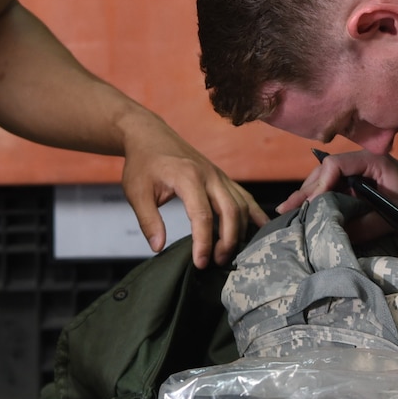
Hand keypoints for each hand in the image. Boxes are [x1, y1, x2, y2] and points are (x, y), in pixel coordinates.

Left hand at [119, 115, 267, 266]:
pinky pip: (245, 196)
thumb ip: (148, 220)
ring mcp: (219, 175)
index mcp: (188, 176)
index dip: (204, 242)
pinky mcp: (222, 177)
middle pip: (230, 210)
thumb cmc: (143, 163)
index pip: (202, 215)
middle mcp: (209, 175)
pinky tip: (261, 229)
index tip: (200, 262)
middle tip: (216, 262)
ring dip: (239, 231)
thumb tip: (158, 247)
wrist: (150, 136)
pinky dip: (254, 214)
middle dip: (227, 240)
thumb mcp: (136, 192)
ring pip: (241, 205)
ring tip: (227, 254)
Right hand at [280, 150, 397, 216]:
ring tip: (287, 210)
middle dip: (306, 190)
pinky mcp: (355, 183)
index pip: (336, 164)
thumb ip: (367, 224)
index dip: (320, 184)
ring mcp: (356, 172)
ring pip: (324, 179)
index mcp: (371, 161)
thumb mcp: (393, 215)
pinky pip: (331, 187)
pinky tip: (302, 209)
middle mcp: (360, 162)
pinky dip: (316, 198)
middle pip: (324, 170)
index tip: (312, 204)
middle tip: (286, 208)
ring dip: (306, 194)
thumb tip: (336, 233)